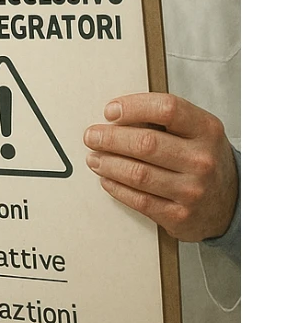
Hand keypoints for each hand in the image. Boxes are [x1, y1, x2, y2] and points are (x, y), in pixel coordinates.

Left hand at [83, 92, 237, 241]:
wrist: (231, 203)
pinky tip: (107, 179)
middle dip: (110, 138)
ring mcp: (192, 190)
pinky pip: (139, 200)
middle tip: (92, 136)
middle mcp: (202, 160)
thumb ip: (165, 120)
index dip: (133, 107)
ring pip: (138, 173)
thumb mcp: (197, 132)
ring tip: (94, 158)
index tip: (111, 111)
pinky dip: (116, 188)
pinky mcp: (179, 215)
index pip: (167, 109)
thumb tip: (117, 116)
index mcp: (206, 130)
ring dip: (108, 164)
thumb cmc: (204, 160)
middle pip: (145, 143)